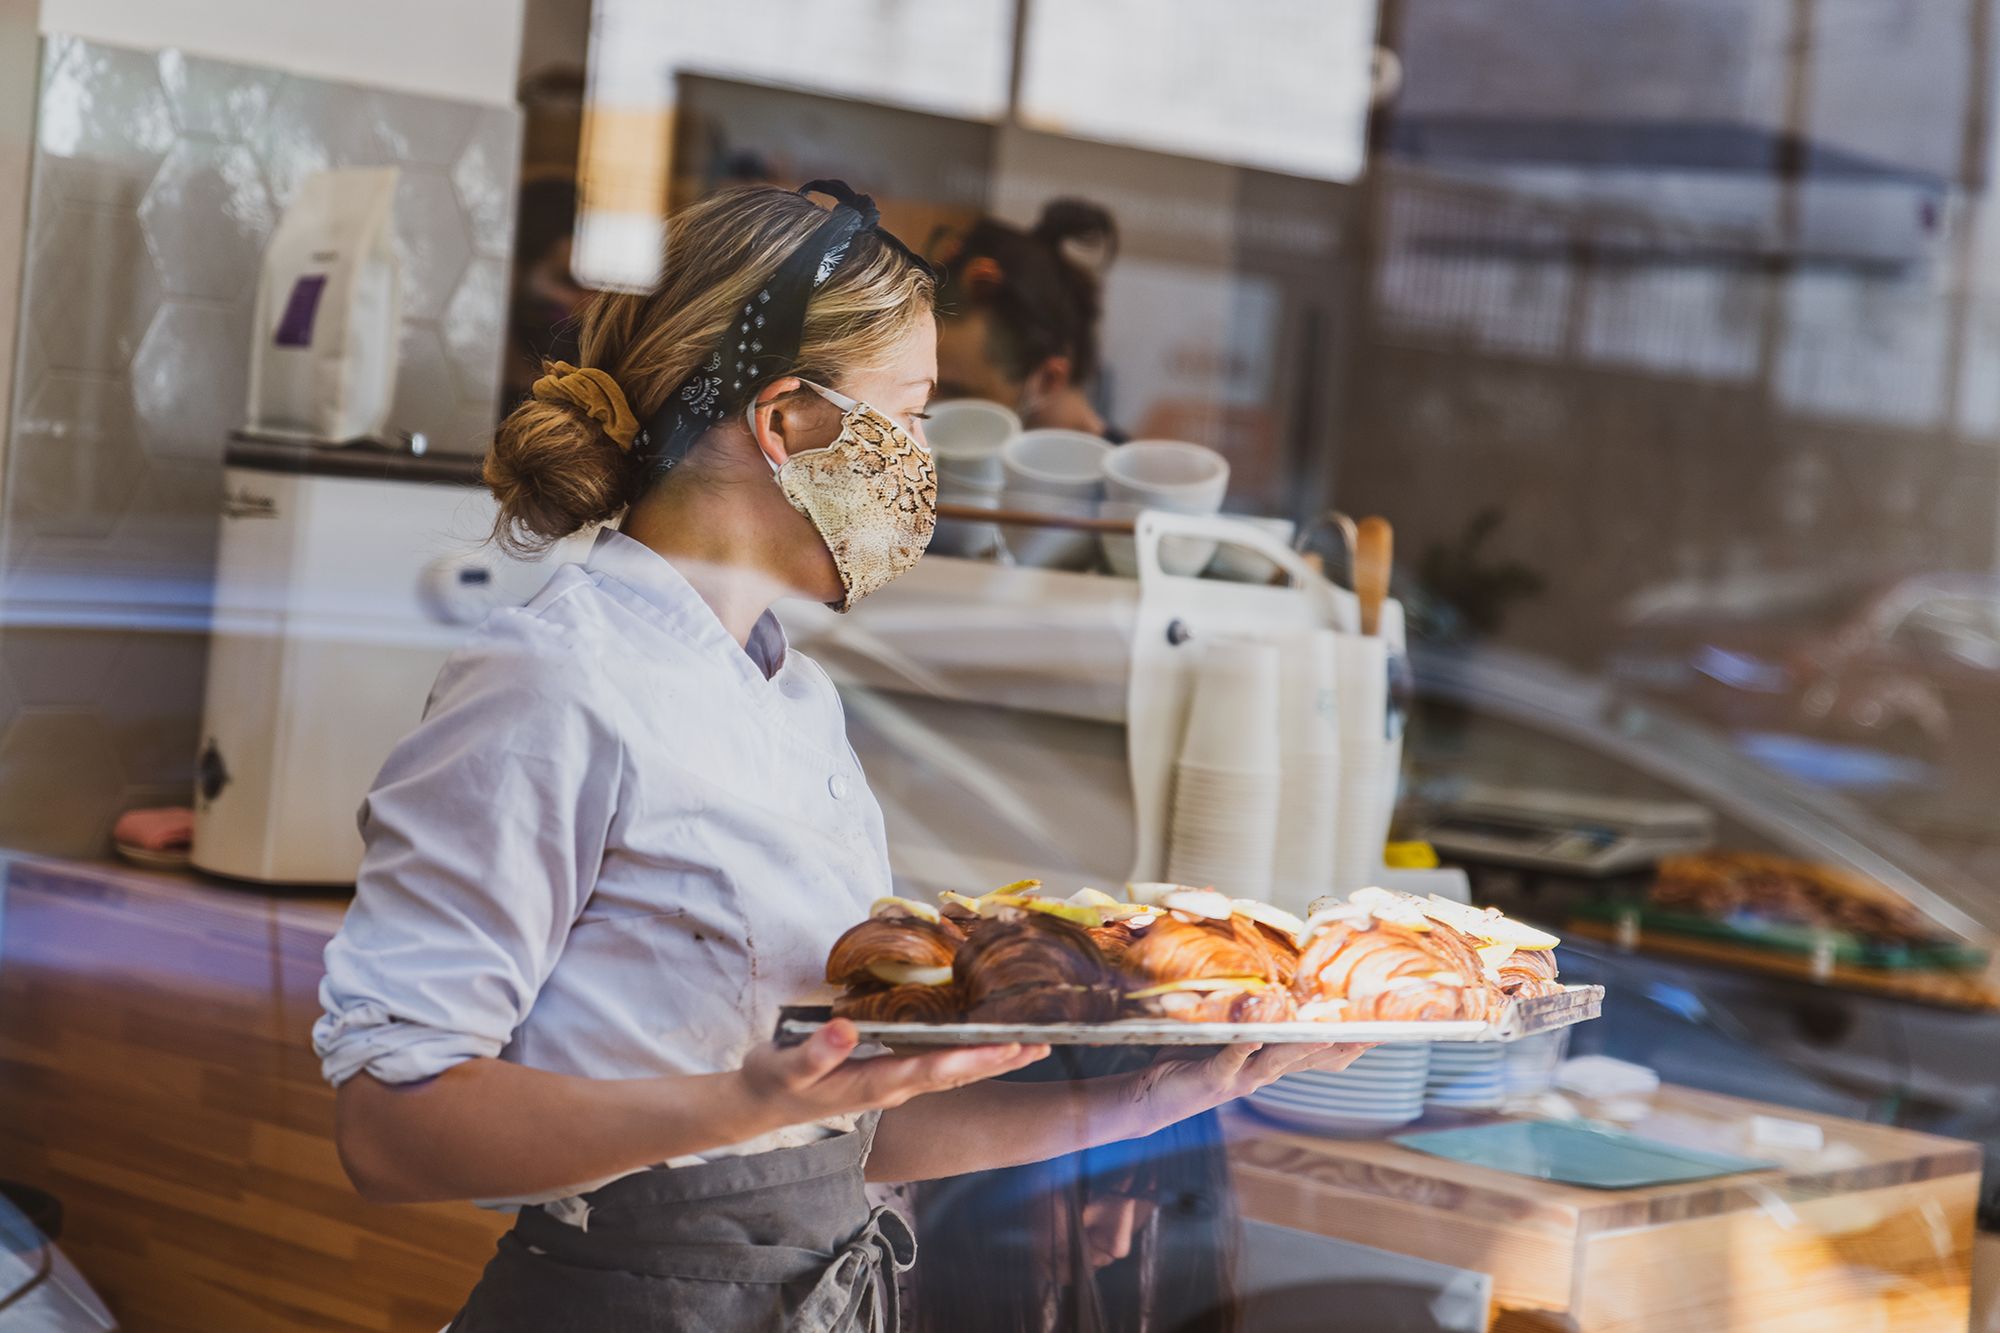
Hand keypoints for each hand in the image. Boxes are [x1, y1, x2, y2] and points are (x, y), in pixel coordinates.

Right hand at [738, 1020, 1048, 1129]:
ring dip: (995, 1059)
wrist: (761, 1104)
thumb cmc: (774, 1082)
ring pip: (955, 1071)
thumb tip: (844, 1028)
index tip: (1009, 1045)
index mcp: (874, 1084)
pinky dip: (971, 1053)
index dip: (972, 1057)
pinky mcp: (890, 1076)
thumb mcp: (785, 1066)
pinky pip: (940, 1065)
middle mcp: (894, 1087)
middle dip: (1001, 1060)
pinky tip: (989, 1041)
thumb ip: (814, 1052)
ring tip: (1035, 1045)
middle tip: (1045, 1044)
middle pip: (958, 1073)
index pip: (933, 1070)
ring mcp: (894, 1084)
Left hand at [1137, 1042, 1374, 1127]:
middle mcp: (1260, 1073)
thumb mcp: (1224, 1037)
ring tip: (1327, 1031)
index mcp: (1266, 1063)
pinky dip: (1245, 1048)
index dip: (1347, 1043)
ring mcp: (1239, 1078)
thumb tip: (1267, 988)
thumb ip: (1248, 1019)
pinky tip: (1257, 1035)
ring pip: (1278, 1062)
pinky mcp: (1213, 1078)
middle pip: (1309, 1058)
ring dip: (1302, 1047)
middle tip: (1373, 1031)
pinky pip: (1232, 1059)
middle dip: (1341, 1045)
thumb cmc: (1187, 1061)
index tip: (1380, 1028)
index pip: (1315, 1053)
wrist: (1153, 1099)